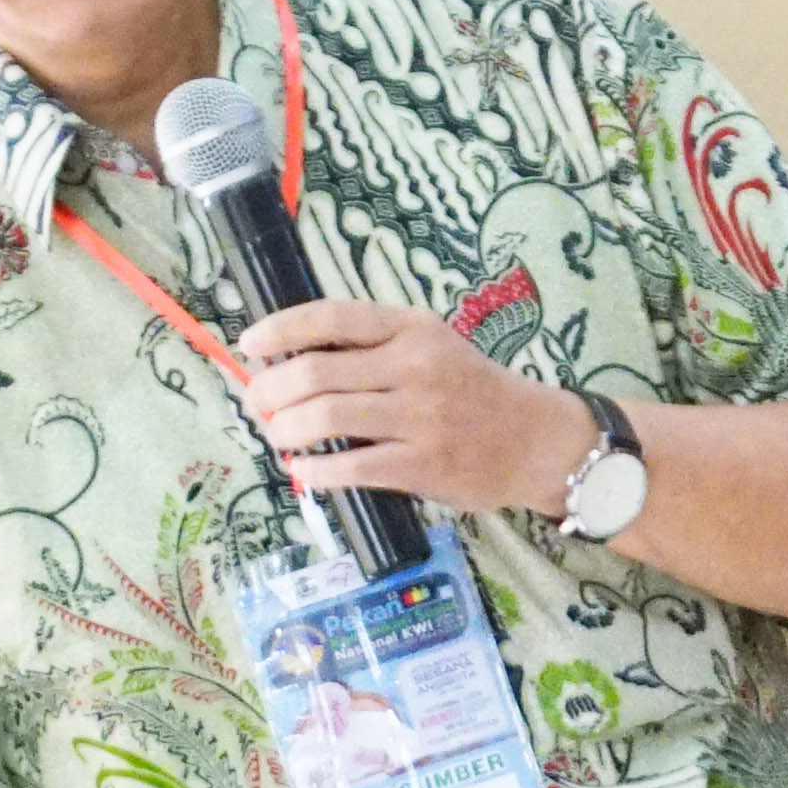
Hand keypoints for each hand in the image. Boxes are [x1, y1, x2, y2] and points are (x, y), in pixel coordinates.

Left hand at [237, 299, 593, 515]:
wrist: (536, 440)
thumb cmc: (474, 392)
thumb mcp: (432, 348)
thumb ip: (374, 348)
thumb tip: (293, 359)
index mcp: (412, 328)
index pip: (330, 317)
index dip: (280, 329)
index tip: (250, 345)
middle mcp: (414, 366)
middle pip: (314, 371)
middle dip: (268, 389)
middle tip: (258, 403)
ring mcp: (419, 416)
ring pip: (323, 416)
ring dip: (283, 429)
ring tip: (277, 436)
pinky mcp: (421, 464)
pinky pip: (348, 466)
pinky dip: (313, 470)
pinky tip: (303, 470)